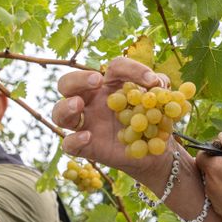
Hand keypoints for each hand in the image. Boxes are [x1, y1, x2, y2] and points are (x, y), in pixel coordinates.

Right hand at [53, 58, 171, 179]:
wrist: (156, 153)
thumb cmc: (155, 121)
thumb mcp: (163, 102)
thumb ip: (161, 87)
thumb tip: (157, 83)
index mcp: (110, 85)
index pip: (114, 68)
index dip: (132, 69)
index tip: (150, 81)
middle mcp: (92, 101)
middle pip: (68, 83)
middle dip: (77, 79)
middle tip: (95, 81)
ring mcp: (86, 124)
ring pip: (59, 112)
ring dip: (65, 106)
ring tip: (78, 105)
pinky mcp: (86, 146)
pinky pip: (69, 143)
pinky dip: (74, 139)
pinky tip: (88, 136)